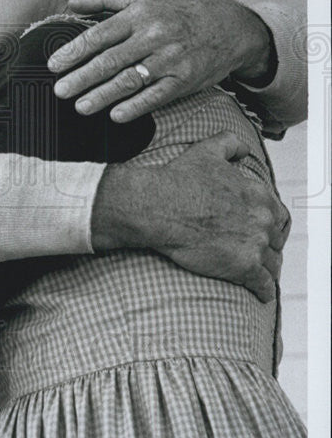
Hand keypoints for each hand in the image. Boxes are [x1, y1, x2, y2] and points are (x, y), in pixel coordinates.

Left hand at [47, 0, 275, 121]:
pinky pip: (156, 96)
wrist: (226, 25)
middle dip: (82, 77)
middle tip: (60, 90)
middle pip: (111, 60)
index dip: (75, 51)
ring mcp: (169, 59)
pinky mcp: (184, 79)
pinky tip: (116, 115)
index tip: (54, 64)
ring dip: (103, 95)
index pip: (99, 34)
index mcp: (139, 14)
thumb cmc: (177, 10)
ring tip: (80, 106)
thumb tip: (71, 4)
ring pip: (131, 80)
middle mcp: (153, 36)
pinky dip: (136, 107)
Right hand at [92, 132, 289, 301]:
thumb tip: (243, 149)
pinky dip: (265, 290)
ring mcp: (256, 244)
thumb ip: (230, 144)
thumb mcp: (206, 151)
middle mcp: (263, 218)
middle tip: (255, 251)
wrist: (159, 207)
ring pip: (273, 264)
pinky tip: (261, 293)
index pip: (278, 215)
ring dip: (267, 269)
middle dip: (268, 246)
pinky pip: (265, 285)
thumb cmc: (178, 180)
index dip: (269, 224)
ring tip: (259, 274)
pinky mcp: (245, 267)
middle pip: (277, 240)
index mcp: (258, 193)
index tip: (260, 230)